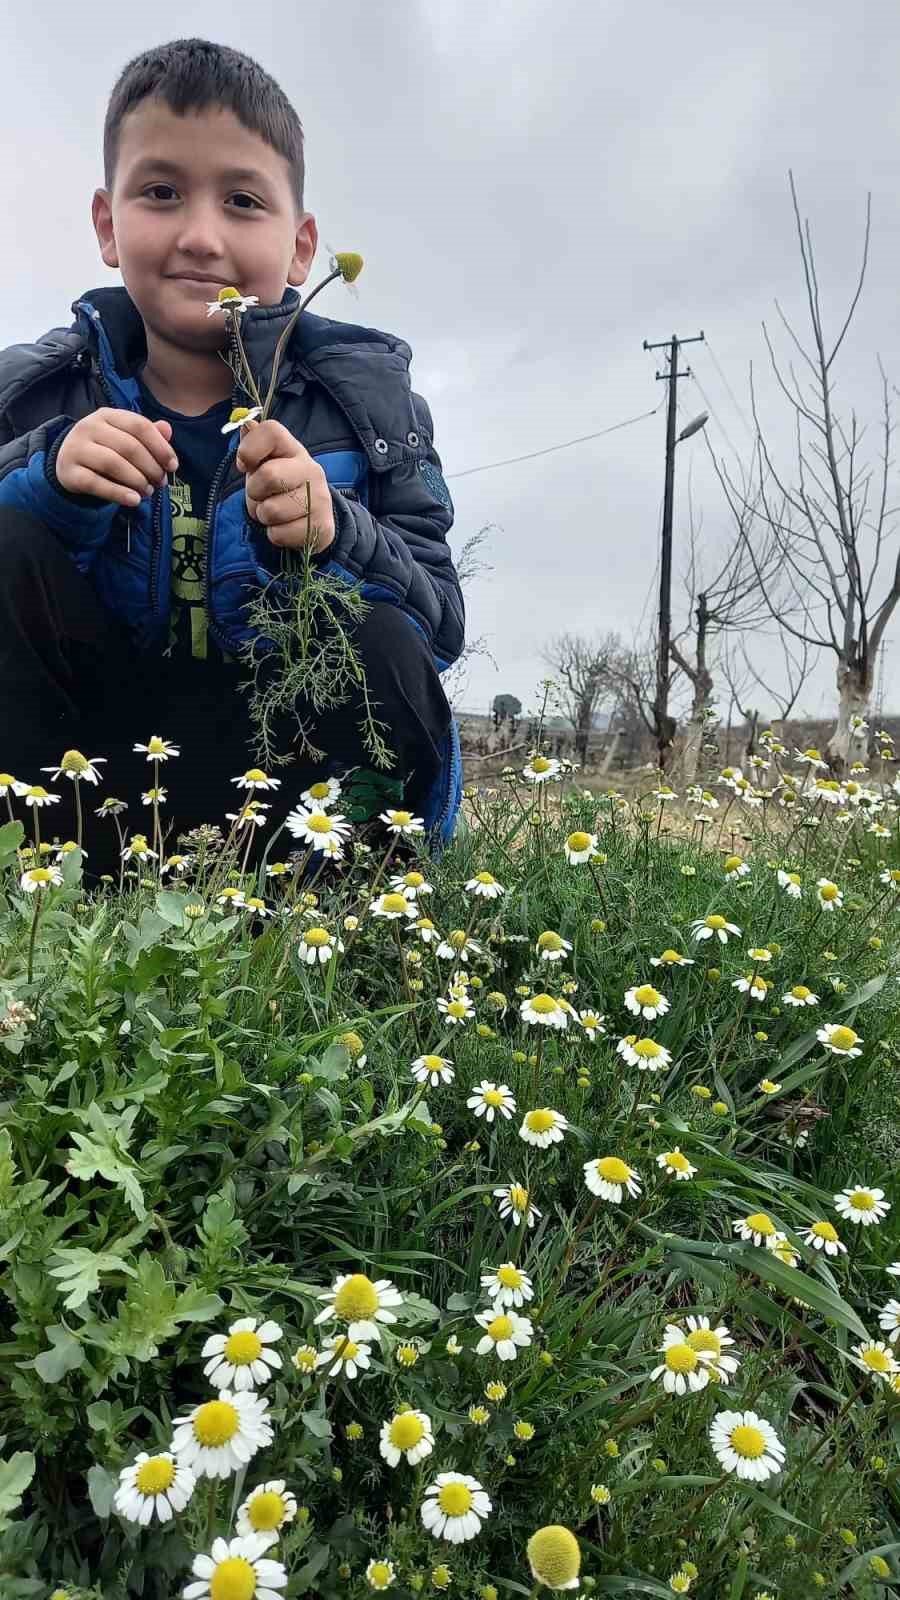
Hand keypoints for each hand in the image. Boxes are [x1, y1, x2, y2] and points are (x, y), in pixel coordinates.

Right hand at [55, 408, 177, 505]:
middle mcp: (89, 427)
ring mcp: (76, 449)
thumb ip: (147, 434)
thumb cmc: (105, 449)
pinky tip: (134, 500)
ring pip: (113, 464)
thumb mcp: (125, 437)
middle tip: (160, 482)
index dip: (160, 447)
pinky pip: (96, 484)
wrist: (68, 463)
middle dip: (151, 467)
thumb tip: (167, 429)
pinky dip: (118, 493)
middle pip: (129, 447)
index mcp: (107, 415)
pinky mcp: (70, 473)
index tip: (173, 466)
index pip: (139, 426)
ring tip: (149, 492)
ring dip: (137, 480)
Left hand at [236, 419, 334, 552]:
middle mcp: (311, 469)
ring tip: (274, 513)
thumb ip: (254, 447)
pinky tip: (285, 527)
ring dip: (264, 516)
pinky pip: (279, 534)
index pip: (271, 431)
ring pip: (271, 510)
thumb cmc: (280, 488)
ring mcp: (320, 498)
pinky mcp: (322, 526)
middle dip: (254, 492)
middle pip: (269, 475)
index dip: (250, 448)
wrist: (314, 520)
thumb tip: (246, 425)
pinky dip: (275, 534)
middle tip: (261, 496)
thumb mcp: (265, 465)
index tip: (244, 465)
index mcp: (293, 449)